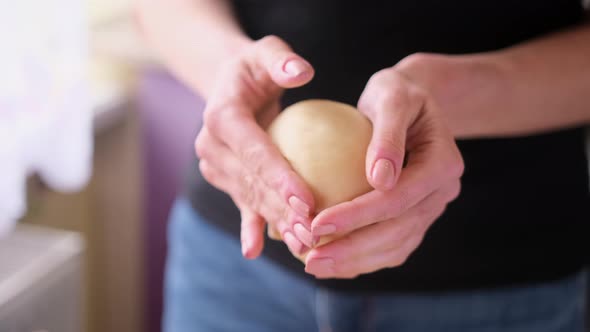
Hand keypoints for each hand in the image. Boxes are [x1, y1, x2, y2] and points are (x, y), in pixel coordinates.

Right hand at [195, 36, 316, 258]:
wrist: (228, 84)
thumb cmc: (255, 66)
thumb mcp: (267, 51)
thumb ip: (281, 60)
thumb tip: (302, 72)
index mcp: (221, 115)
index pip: (253, 150)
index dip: (278, 177)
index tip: (306, 200)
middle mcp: (211, 144)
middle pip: (252, 182)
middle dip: (282, 209)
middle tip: (313, 231)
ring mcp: (216, 166)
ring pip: (250, 198)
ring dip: (276, 222)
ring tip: (303, 243)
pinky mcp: (226, 178)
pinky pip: (241, 203)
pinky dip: (250, 226)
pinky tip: (254, 250)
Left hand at [305, 54, 463, 277]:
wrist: (411, 102)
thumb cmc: (395, 93)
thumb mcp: (392, 96)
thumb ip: (388, 134)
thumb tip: (380, 179)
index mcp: (443, 163)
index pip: (398, 199)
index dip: (358, 215)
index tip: (317, 223)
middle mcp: (442, 192)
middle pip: (398, 231)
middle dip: (352, 249)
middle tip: (310, 259)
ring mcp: (430, 207)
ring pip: (396, 246)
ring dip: (355, 261)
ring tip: (314, 266)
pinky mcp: (416, 215)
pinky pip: (391, 245)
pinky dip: (362, 257)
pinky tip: (331, 261)